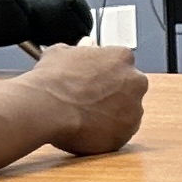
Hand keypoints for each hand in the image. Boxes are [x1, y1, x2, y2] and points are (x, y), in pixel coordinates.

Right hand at [22, 42, 144, 157]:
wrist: (46, 107)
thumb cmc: (53, 80)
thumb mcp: (63, 52)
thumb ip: (82, 49)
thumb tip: (86, 46)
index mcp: (122, 57)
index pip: (121, 63)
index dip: (105, 73)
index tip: (94, 80)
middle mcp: (134, 82)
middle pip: (129, 88)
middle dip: (113, 94)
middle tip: (90, 99)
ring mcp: (133, 110)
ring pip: (126, 113)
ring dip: (111, 115)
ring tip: (86, 116)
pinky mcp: (125, 134)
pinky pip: (119, 134)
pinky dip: (106, 134)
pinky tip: (87, 130)